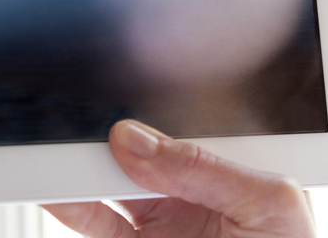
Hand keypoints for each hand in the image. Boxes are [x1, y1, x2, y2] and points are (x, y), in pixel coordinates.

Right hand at [44, 120, 316, 237]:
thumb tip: (137, 140)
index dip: (153, 109)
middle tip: (78, 125)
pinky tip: (56, 190)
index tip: (121, 105)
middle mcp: (196, 190)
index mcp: (235, 165)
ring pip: (112, 184)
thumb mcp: (270, 206)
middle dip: (109, 136)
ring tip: (56, 155)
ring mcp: (166, 220)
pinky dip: (72, 205)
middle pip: (141, 150)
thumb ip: (206, 169)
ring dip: (82, 169)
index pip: (188, 122)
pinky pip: (99, 221)